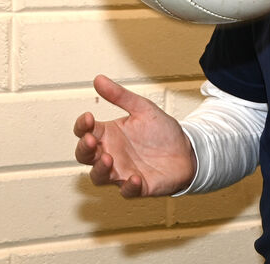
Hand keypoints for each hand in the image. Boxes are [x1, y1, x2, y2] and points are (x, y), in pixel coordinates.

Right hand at [73, 74, 196, 197]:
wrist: (187, 150)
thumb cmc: (161, 131)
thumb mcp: (142, 108)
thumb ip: (120, 96)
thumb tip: (98, 79)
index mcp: (109, 134)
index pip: (85, 131)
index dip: (82, 126)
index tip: (89, 117)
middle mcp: (111, 154)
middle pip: (85, 155)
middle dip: (84, 148)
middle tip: (92, 140)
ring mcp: (122, 171)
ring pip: (99, 176)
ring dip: (99, 169)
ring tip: (108, 158)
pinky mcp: (138, 186)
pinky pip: (127, 191)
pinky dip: (128, 187)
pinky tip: (134, 178)